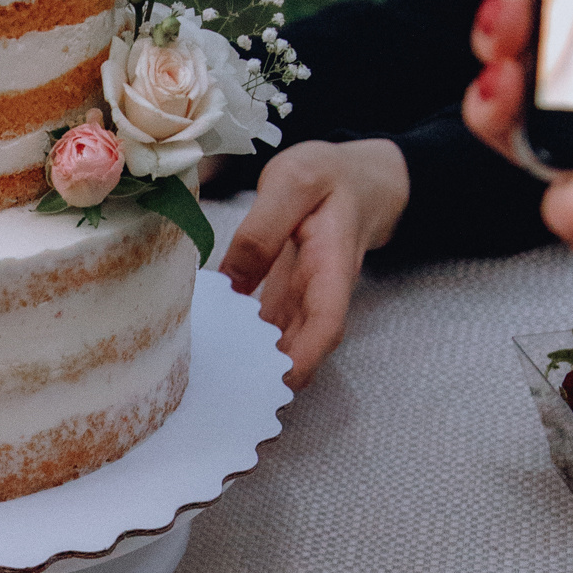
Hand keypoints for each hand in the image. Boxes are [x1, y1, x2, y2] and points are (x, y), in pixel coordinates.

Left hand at [221, 139, 409, 385]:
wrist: (358, 177)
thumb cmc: (329, 175)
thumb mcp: (293, 181)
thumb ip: (263, 228)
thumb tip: (230, 282)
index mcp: (332, 263)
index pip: (327, 322)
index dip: (305, 356)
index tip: (277, 382)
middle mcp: (322, 290)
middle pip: (304, 344)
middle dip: (272, 375)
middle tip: (227, 397)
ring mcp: (306, 296)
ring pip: (285, 340)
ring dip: (256, 363)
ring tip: (213, 384)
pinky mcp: (289, 295)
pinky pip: (271, 326)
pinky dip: (247, 341)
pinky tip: (214, 350)